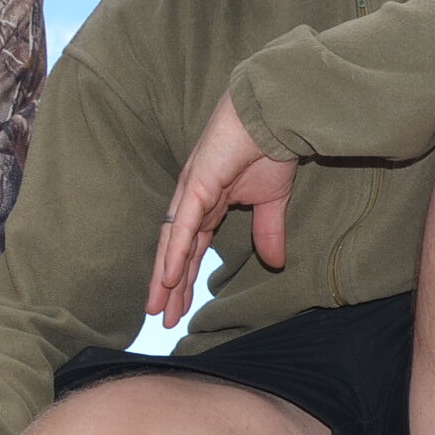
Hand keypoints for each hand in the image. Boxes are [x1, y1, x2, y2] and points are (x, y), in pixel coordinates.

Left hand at [146, 92, 295, 327]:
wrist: (276, 115)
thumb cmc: (271, 148)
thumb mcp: (272, 201)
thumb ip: (269, 232)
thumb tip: (277, 263)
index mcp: (209, 204)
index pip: (191, 250)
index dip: (184, 280)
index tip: (179, 310)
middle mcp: (193, 201)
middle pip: (176, 252)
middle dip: (169, 287)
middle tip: (162, 319)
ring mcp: (192, 192)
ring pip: (174, 244)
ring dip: (165, 278)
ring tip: (157, 308)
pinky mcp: (198, 183)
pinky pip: (185, 225)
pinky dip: (176, 251)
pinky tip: (169, 277)